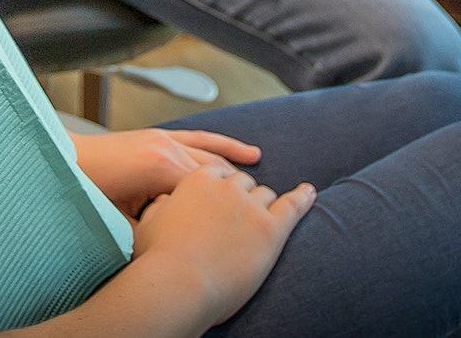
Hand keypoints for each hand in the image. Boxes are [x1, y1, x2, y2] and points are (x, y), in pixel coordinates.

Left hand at [72, 127, 261, 219]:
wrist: (65, 161)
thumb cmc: (89, 194)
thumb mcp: (124, 222)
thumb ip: (156, 230)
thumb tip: (179, 244)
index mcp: (161, 169)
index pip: (208, 194)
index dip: (227, 214)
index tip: (245, 232)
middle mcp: (168, 149)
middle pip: (216, 175)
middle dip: (237, 197)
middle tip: (260, 217)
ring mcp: (165, 139)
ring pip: (213, 158)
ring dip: (236, 176)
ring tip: (261, 195)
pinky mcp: (161, 135)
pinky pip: (202, 140)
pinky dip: (226, 146)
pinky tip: (249, 154)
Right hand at [132, 163, 315, 326]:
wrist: (178, 285)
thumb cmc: (158, 259)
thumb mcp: (150, 223)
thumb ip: (163, 205)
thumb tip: (168, 200)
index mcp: (199, 179)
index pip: (220, 175)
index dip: (222, 191)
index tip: (221, 204)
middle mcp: (227, 186)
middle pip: (244, 183)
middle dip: (243, 199)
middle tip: (239, 221)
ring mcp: (251, 206)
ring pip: (266, 196)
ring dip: (263, 207)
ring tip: (261, 224)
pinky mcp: (271, 229)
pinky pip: (292, 206)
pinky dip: (303, 198)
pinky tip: (310, 192)